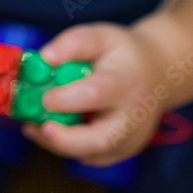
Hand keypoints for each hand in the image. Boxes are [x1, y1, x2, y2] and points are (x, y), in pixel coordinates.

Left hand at [21, 22, 166, 165]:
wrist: (158, 75)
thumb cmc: (124, 54)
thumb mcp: (102, 36)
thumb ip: (73, 43)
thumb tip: (46, 57)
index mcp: (125, 82)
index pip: (96, 94)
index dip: (67, 99)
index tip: (45, 96)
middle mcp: (131, 117)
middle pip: (100, 140)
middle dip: (64, 140)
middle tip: (36, 127)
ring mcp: (129, 140)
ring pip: (89, 154)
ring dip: (56, 143)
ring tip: (34, 123)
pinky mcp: (121, 152)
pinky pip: (88, 156)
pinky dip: (64, 146)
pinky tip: (49, 128)